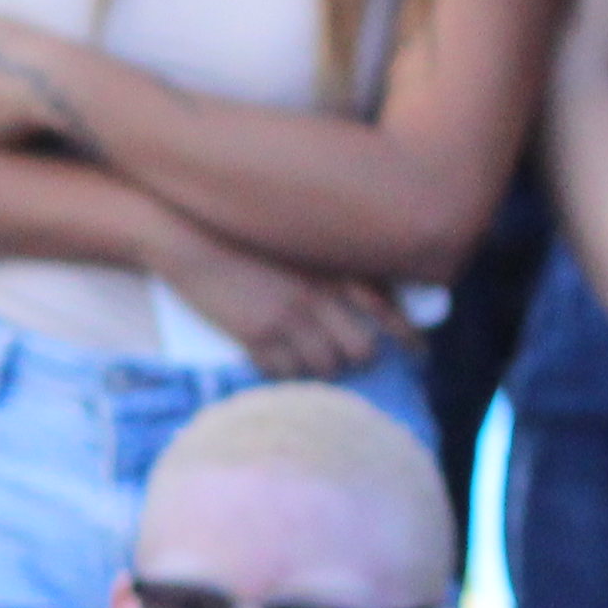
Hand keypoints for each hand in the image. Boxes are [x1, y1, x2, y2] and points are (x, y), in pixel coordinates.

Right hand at [155, 225, 407, 380]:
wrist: (190, 235)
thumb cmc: (242, 231)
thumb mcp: (299, 240)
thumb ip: (333, 263)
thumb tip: (366, 292)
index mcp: (334, 269)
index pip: (387, 309)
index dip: (407, 336)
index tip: (417, 353)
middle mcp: (318, 298)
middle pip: (360, 349)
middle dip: (360, 359)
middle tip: (354, 362)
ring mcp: (286, 321)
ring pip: (324, 367)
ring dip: (324, 371)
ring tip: (316, 367)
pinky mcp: (254, 337)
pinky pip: (283, 373)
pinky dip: (287, 376)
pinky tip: (282, 369)